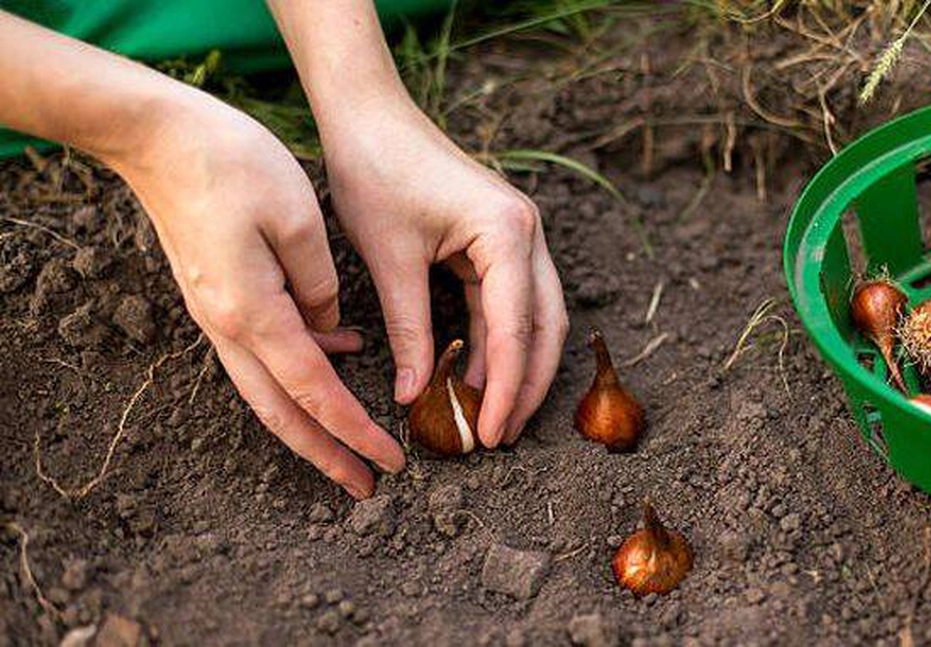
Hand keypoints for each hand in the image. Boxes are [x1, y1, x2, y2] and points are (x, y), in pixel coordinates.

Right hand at [109, 93, 404, 498]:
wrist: (158, 136)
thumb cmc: (232, 163)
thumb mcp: (298, 218)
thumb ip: (320, 285)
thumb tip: (332, 329)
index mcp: (254, 312)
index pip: (315, 392)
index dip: (354, 432)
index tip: (390, 462)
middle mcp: (228, 326)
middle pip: (281, 412)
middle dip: (326, 454)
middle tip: (366, 485)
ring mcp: (217, 314)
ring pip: (267, 390)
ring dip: (310, 423)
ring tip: (352, 445)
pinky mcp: (218, 297)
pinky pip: (262, 351)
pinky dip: (299, 370)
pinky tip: (340, 353)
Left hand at [322, 106, 568, 446]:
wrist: (369, 115)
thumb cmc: (376, 172)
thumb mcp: (389, 259)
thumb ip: (410, 329)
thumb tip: (415, 395)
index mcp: (507, 233)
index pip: (516, 328)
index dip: (507, 387)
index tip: (492, 433)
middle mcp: (526, 233)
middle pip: (545, 327)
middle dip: (528, 385)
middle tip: (501, 436)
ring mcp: (518, 236)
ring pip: (534, 318)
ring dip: (516, 367)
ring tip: (492, 416)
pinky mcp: (498, 241)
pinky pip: (508, 302)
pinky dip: (496, 342)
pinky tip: (476, 375)